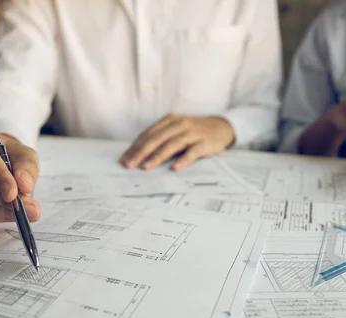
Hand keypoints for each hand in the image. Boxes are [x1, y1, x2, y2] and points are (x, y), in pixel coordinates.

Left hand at [119, 114, 234, 170]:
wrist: (222, 127)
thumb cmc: (194, 132)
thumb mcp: (176, 130)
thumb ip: (160, 139)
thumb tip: (139, 155)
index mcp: (169, 120)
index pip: (148, 134)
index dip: (134, 147)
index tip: (124, 159)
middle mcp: (179, 124)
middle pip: (156, 139)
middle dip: (141, 152)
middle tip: (130, 165)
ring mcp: (192, 133)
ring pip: (172, 144)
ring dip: (158, 156)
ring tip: (146, 167)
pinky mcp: (204, 142)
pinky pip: (192, 152)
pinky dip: (183, 160)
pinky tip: (175, 168)